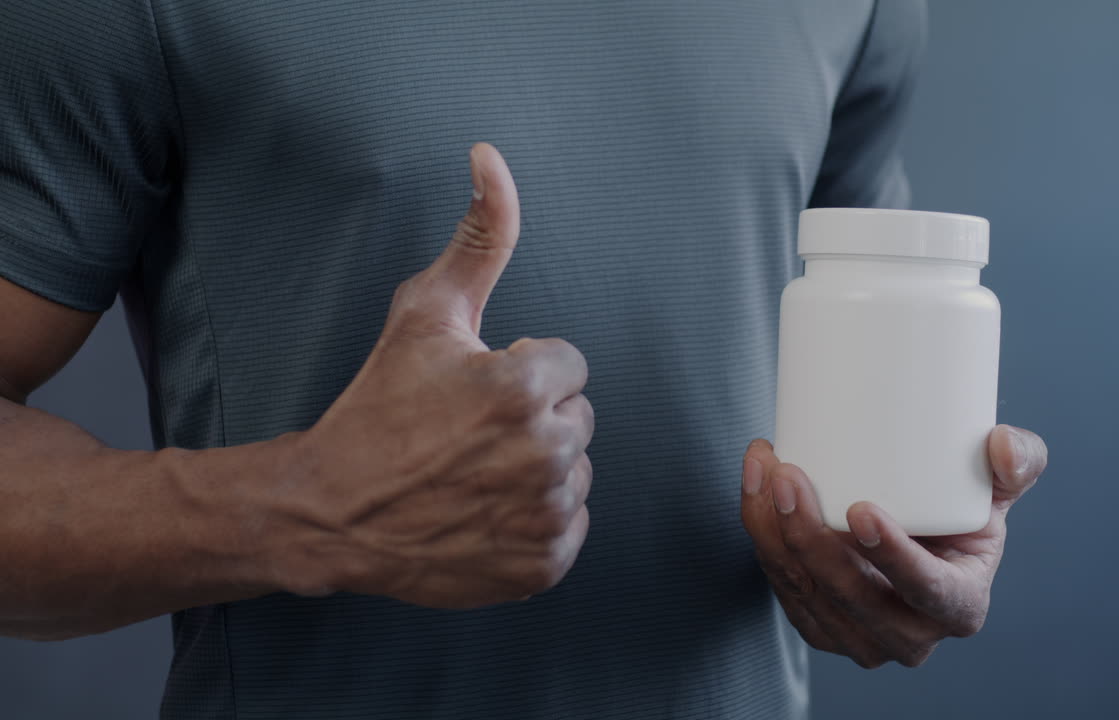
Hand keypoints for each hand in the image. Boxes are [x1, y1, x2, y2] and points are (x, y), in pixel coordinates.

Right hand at [272, 143, 593, 608]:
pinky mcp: (542, 565)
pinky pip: (571, 525)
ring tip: (474, 472)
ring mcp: (546, 514)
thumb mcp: (424, 313)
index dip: (522, 371)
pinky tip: (484, 511)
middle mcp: (545, 453)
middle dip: (533, 417)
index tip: (474, 391)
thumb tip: (491, 158)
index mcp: (524, 387)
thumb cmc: (376, 408)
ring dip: (537, 468)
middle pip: (577, 417)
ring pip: (575, 470)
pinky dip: (535, 521)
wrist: (332, 512)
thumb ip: (479, 237)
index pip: (569, 366)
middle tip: (468, 433)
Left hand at [741, 425, 1046, 667]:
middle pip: (850, 596)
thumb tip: (1000, 445)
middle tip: (790, 475)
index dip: (893, 557)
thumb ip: (1017, 461)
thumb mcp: (998, 488)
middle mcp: (908, 636)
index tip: (860, 509)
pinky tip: (756, 489)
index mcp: (959, 606)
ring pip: (804, 591)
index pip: (927, 590)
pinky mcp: (819, 626)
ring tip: (766, 468)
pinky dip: (761, 536)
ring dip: (772, 530)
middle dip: (810, 537)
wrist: (915, 532)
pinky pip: (781, 587)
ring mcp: (858, 639)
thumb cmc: (959, 511)